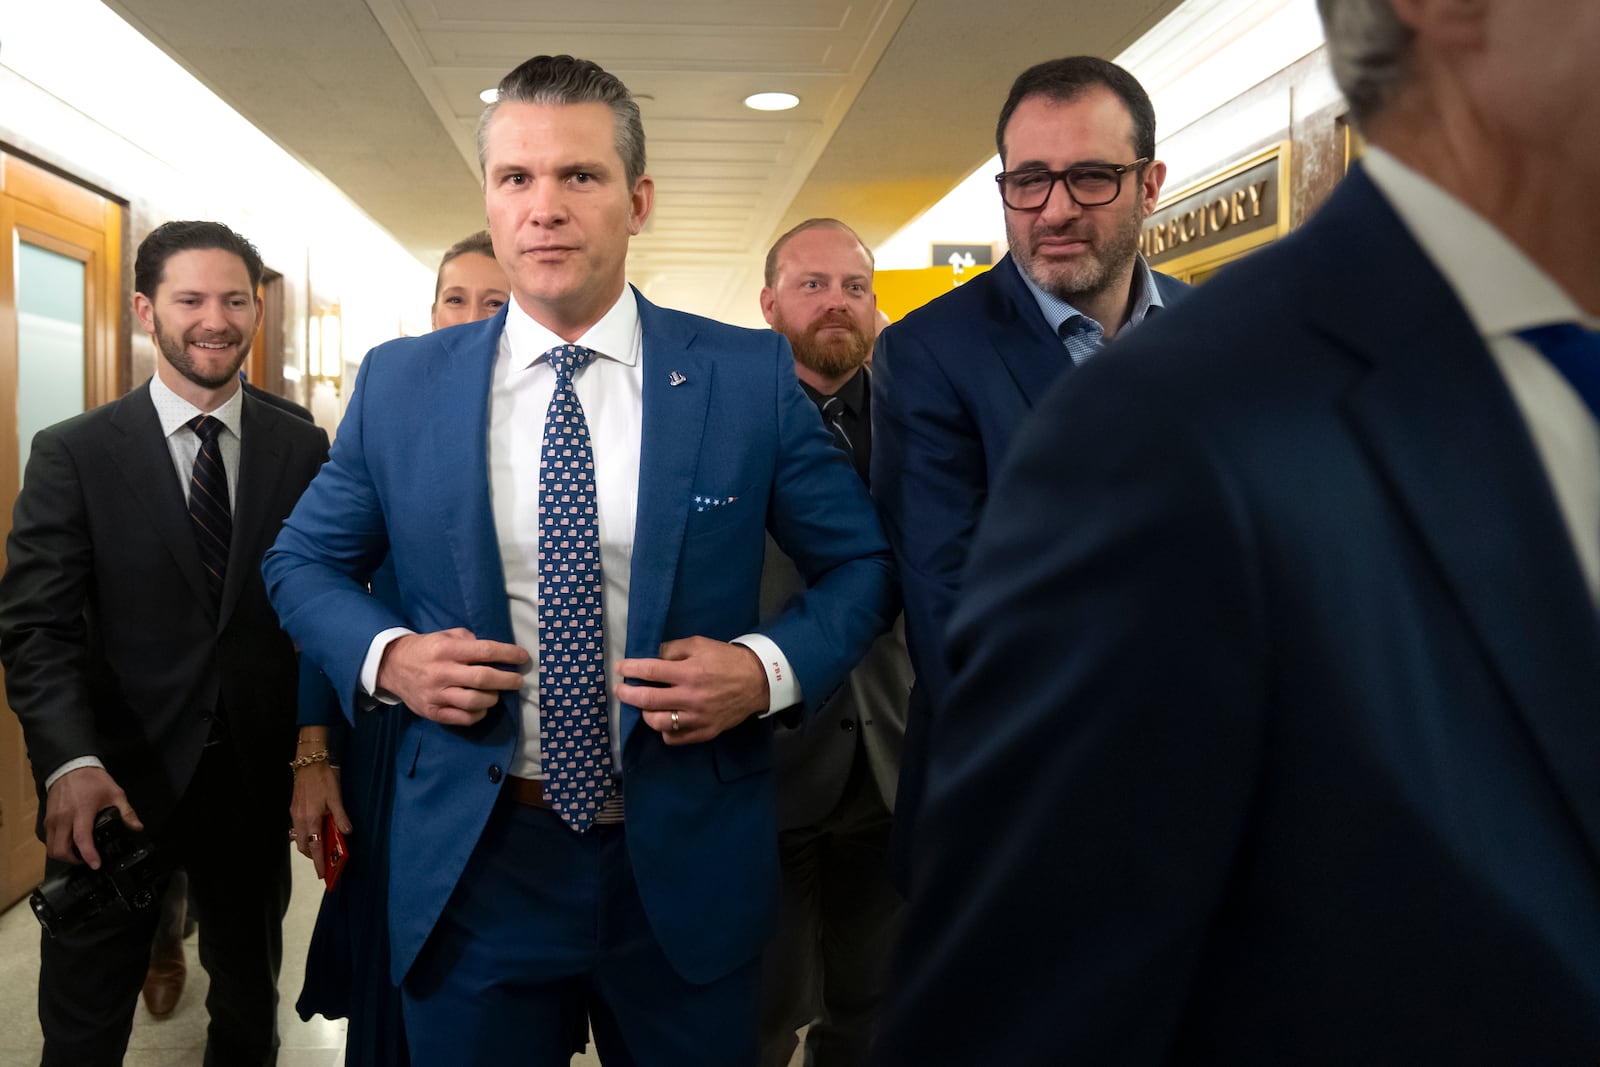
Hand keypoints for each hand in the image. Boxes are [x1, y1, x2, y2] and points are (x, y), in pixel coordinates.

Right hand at [43, 766, 140, 867]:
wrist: (70, 766)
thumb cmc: (92, 779)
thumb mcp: (115, 793)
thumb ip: (126, 812)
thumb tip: (137, 827)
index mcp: (82, 811)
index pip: (82, 839)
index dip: (88, 855)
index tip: (95, 864)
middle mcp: (63, 818)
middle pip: (60, 849)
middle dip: (73, 860)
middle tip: (87, 860)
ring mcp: (52, 819)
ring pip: (51, 847)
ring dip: (63, 855)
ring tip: (79, 854)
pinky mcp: (47, 819)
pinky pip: (48, 839)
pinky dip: (58, 846)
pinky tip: (70, 843)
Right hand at [290, 761, 349, 879]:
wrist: (308, 763)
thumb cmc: (324, 779)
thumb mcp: (336, 797)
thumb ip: (341, 816)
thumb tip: (347, 833)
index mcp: (311, 819)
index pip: (315, 847)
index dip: (318, 862)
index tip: (322, 874)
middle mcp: (300, 820)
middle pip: (304, 846)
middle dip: (313, 856)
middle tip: (325, 859)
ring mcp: (294, 815)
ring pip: (299, 838)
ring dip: (308, 845)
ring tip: (322, 846)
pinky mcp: (293, 809)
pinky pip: (297, 829)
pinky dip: (305, 835)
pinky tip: (315, 830)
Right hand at [376, 628, 527, 725]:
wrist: (392, 666)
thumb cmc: (427, 649)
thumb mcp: (446, 635)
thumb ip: (470, 641)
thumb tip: (495, 651)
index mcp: (446, 650)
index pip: (484, 651)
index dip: (508, 654)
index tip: (523, 657)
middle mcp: (441, 672)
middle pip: (482, 679)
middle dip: (507, 680)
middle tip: (518, 681)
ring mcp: (436, 695)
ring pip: (474, 702)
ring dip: (492, 698)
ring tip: (496, 694)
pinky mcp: (432, 712)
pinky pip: (463, 718)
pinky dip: (479, 714)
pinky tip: (482, 707)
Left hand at [616, 637, 769, 745]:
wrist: (757, 681)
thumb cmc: (726, 659)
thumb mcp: (700, 644)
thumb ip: (673, 649)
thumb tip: (651, 656)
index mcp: (689, 672)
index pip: (650, 672)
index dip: (630, 669)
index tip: (619, 668)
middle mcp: (691, 697)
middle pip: (648, 700)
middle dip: (627, 694)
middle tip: (620, 690)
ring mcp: (698, 718)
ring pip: (658, 723)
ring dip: (645, 714)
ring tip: (645, 706)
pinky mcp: (705, 732)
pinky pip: (675, 737)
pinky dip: (665, 730)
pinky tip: (664, 720)